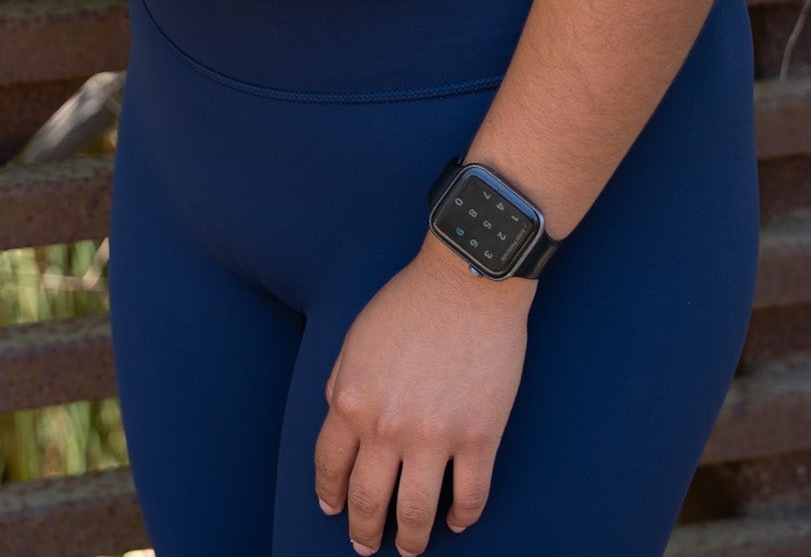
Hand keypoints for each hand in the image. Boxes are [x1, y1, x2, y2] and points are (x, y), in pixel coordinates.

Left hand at [314, 232, 533, 553]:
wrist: (467, 280)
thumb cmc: (410, 301)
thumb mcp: (355, 337)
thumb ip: (341, 383)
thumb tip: (338, 421)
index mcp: (351, 400)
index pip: (330, 467)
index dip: (331, 495)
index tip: (334, 510)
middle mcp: (386, 427)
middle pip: (368, 500)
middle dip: (364, 531)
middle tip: (366, 546)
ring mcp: (435, 436)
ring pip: (416, 513)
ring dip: (410, 539)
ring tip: (410, 548)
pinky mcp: (479, 437)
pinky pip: (469, 496)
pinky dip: (462, 518)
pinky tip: (456, 521)